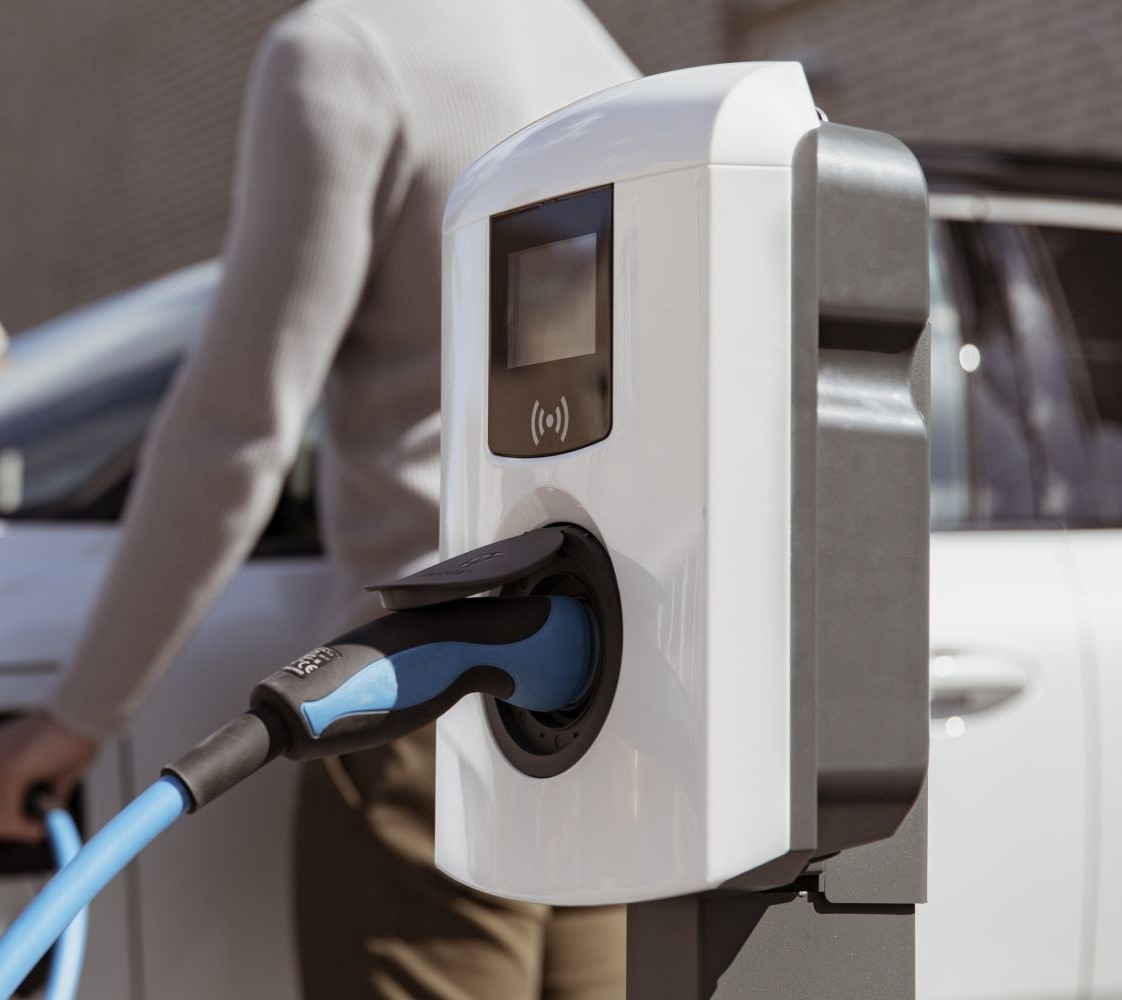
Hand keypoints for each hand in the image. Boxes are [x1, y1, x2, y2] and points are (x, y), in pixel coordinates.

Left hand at [0, 712, 97, 841]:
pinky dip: (23, 829)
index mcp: (3, 748)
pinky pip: (7, 815)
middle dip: (12, 824)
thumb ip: (52, 787)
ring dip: (17, 829)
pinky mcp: (10, 771)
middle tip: (34, 832)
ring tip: (37, 832)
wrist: (88, 714)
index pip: (1, 792)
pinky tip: (39, 830)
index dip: (10, 813)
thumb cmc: (80, 733)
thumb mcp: (61, 766)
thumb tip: (53, 810)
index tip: (30, 825)